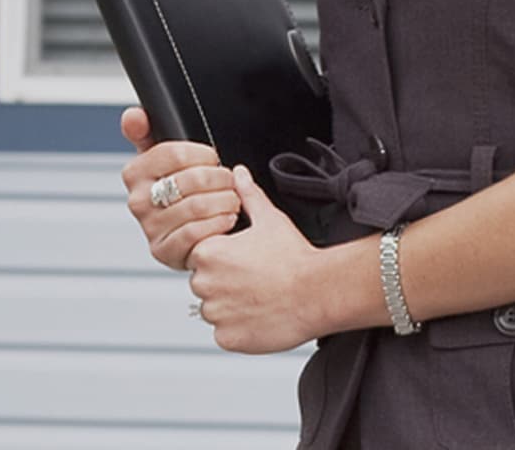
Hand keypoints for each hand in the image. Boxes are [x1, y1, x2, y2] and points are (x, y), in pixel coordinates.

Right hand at [120, 108, 240, 270]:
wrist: (186, 231)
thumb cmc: (179, 187)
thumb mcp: (163, 157)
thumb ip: (147, 130)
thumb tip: (133, 115)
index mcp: (135, 172)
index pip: (174, 152)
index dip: (203, 154)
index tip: (213, 158)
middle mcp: (138, 200)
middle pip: (190, 180)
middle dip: (220, 178)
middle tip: (229, 180)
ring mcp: (150, 228)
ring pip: (197, 207)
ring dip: (225, 201)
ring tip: (232, 199)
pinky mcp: (165, 251)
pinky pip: (197, 234)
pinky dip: (219, 223)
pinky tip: (226, 218)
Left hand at [188, 164, 322, 353]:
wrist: (316, 292)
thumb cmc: (294, 256)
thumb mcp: (269, 218)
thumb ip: (247, 194)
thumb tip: (238, 174)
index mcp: (208, 251)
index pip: (198, 254)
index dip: (221, 255)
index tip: (241, 258)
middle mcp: (204, 283)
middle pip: (203, 282)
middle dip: (222, 280)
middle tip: (253, 276)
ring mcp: (215, 313)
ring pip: (213, 308)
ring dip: (228, 305)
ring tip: (258, 295)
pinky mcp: (227, 338)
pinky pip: (224, 332)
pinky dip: (237, 327)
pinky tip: (259, 313)